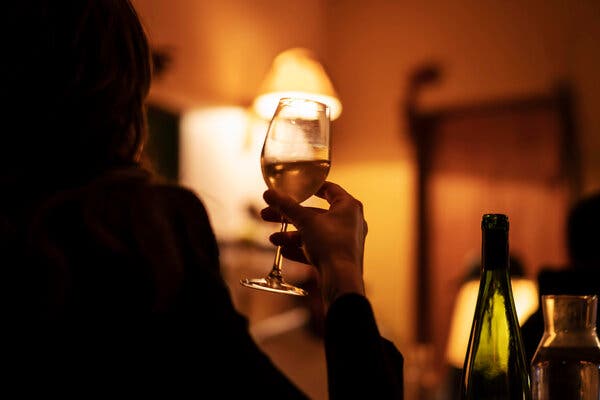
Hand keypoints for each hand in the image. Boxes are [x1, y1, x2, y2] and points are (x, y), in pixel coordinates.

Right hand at [261, 181, 366, 307]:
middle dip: (290, 216)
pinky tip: (283, 252)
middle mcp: (350, 222)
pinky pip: (317, 249)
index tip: (297, 188)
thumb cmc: (330, 244)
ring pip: (314, 234)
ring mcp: (345, 242)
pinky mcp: (338, 258)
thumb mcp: (305, 221)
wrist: (341, 281)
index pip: (330, 190)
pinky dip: (301, 249)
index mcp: (349, 207)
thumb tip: (269, 193)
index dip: (312, 187)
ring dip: (292, 235)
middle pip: (315, 214)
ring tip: (273, 239)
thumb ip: (286, 206)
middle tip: (269, 214)